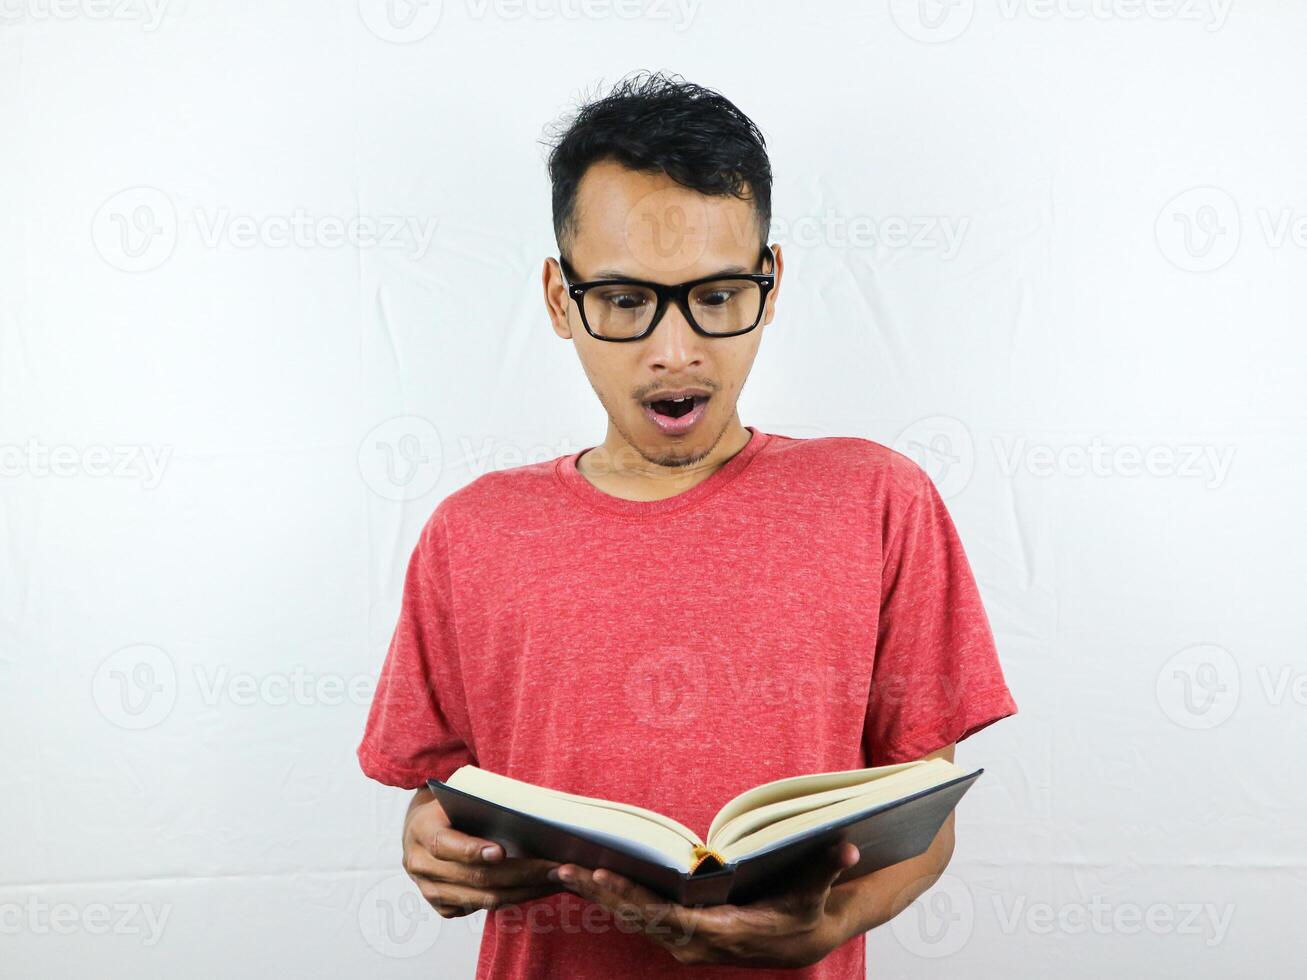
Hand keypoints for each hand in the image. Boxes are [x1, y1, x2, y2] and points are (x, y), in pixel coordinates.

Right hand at [403, 794, 563, 917]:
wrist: (421, 830)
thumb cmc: (451, 808)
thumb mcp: (458, 798)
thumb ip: (481, 805)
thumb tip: (528, 813)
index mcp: (422, 830)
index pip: (445, 844)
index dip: (473, 850)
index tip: (501, 851)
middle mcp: (421, 865)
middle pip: (475, 877)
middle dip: (520, 874)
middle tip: (554, 868)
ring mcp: (431, 891)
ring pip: (484, 899)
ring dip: (525, 891)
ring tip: (555, 881)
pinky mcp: (444, 907)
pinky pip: (483, 908)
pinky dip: (514, 899)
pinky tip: (537, 888)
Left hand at [552, 842, 860, 967]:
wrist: (803, 941)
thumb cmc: (804, 910)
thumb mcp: (817, 891)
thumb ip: (828, 868)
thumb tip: (847, 847)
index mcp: (720, 933)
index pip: (667, 917)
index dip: (633, 898)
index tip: (602, 876)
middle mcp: (695, 943)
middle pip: (639, 918)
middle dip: (601, 893)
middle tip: (563, 868)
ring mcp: (683, 942)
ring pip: (633, 919)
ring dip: (599, 896)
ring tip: (563, 869)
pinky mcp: (677, 933)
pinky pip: (639, 916)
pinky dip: (613, 898)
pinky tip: (588, 877)